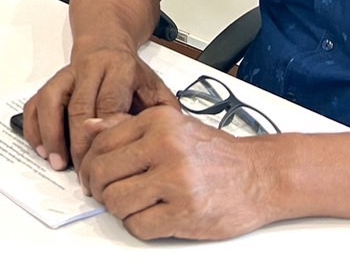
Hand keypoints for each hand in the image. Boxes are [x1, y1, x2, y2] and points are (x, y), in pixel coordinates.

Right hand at [23, 48, 176, 171]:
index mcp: (119, 69)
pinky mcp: (52, 81)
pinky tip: (42, 148)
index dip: (104, 134)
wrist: (106, 42)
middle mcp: (90, 69)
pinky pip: (36, 102)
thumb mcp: (154, 86)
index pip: (108, 102)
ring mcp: (67, 74)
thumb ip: (161, 113)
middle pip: (78, 107)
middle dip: (79, 145)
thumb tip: (168, 142)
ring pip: (51, 101)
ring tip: (58, 163)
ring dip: (53, 135)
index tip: (107, 160)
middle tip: (85, 174)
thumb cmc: (130, 73)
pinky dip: (35, 126)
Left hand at [77, 106, 272, 239]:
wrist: (260, 175)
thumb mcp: (171, 126)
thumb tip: (90, 127)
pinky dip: (138, 226)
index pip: (101, 144)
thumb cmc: (216, 153)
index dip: (89, 165)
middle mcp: (165, 146)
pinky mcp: (185, 212)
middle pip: (103, 174)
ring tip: (132, 205)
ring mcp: (176, 180)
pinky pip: (139, 226)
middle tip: (106, 194)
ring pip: (117, 202)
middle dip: (99, 190)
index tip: (93, 176)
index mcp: (158, 121)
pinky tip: (151, 217)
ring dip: (118, 210)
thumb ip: (128, 125)